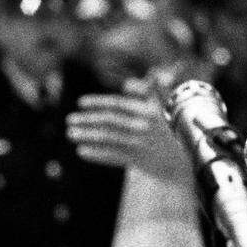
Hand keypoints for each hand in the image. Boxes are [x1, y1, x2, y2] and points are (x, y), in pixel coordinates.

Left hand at [67, 77, 185, 181]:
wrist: (178, 163)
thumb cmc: (163, 134)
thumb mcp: (158, 112)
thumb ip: (146, 94)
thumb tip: (127, 84)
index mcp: (149, 111)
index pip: (118, 104)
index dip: (98, 102)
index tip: (80, 102)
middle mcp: (145, 126)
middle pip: (110, 120)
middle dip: (87, 119)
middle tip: (69, 120)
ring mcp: (141, 144)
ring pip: (107, 138)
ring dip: (86, 135)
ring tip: (70, 134)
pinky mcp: (137, 160)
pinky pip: (112, 155)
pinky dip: (96, 153)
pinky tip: (81, 151)